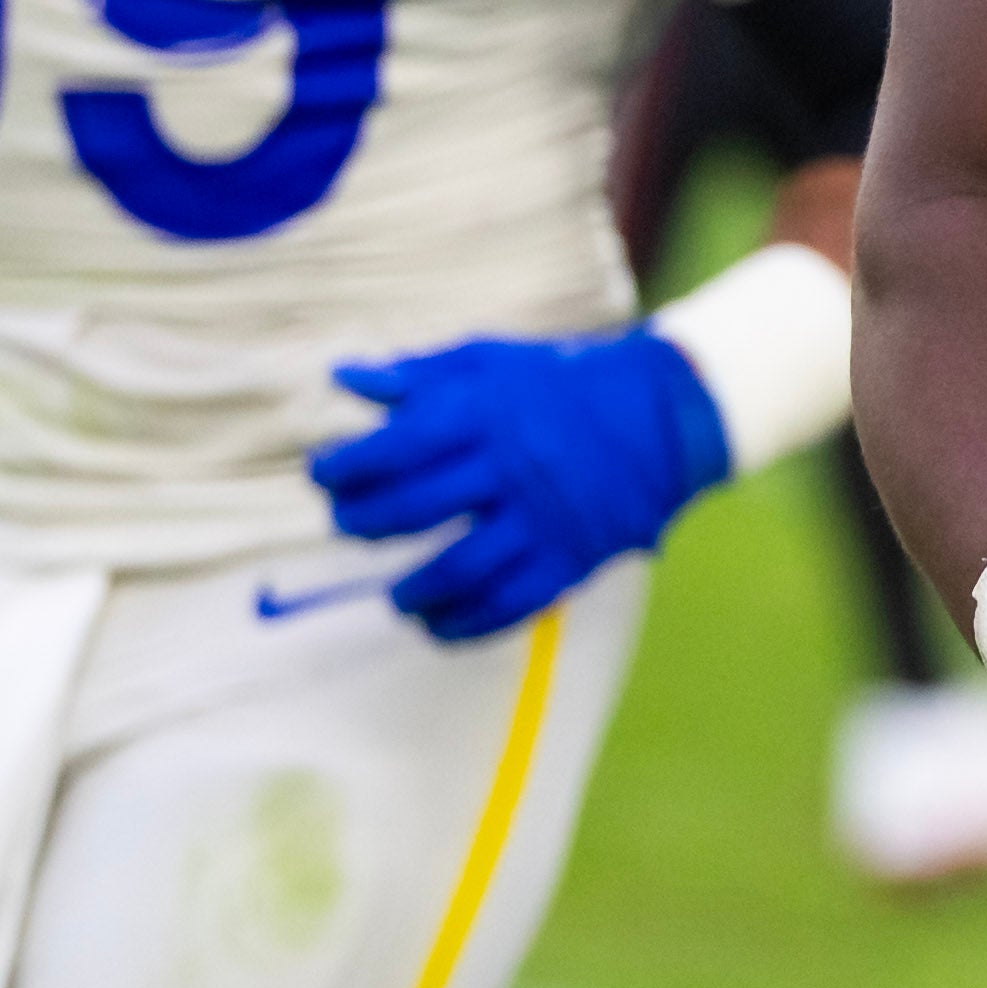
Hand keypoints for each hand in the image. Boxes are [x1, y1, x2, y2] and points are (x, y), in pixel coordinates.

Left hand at [315, 330, 733, 642]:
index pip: (392, 449)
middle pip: (411, 510)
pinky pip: (508, 606)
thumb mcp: (493, 362)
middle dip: (363, 524)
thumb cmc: (564, 384)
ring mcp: (540, 519)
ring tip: (399, 597)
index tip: (324, 476)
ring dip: (412, 592)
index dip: (344, 468)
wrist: (663, 414)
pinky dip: (465, 626)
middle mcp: (507, 468)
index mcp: (484, 413)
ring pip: (455, 570)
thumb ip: (420, 374)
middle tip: (350, 527)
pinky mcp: (570, 559)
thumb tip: (344, 376)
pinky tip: (441, 625)